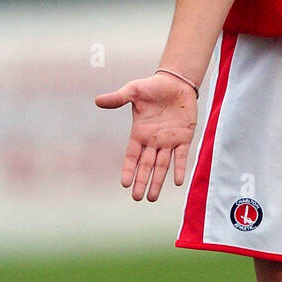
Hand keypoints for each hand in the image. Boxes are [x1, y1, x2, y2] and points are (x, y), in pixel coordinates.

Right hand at [94, 73, 197, 200]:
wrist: (176, 82)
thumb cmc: (152, 87)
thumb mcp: (133, 91)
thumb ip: (118, 98)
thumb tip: (97, 101)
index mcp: (140, 133)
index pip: (132, 156)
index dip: (128, 169)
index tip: (124, 184)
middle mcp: (153, 141)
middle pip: (146, 165)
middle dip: (141, 181)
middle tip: (137, 198)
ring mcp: (169, 141)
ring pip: (162, 165)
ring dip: (157, 181)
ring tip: (152, 198)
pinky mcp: (184, 138)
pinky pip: (181, 156)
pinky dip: (179, 168)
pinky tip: (178, 182)